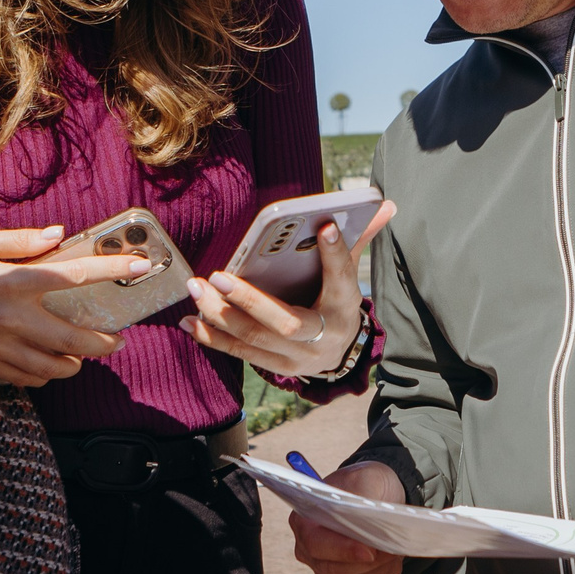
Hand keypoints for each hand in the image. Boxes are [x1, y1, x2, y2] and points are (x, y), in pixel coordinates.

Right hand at [0, 226, 145, 385]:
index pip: (74, 275)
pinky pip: (26, 380)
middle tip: (117, 338)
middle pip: (74, 339)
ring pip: (54, 368)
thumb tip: (60, 235)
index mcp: (11, 281)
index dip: (112, 270)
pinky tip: (48, 366)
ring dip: (75, 363)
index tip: (141, 267)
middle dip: (103, 342)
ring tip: (83, 354)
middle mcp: (11, 318)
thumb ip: (19, 241)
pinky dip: (44, 376)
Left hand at [187, 202, 394, 378]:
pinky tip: (189, 320)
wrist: (340, 354)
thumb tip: (385, 204)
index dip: (335, 255)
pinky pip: (241, 354)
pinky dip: (213, 338)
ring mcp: (299, 358)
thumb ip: (358, 240)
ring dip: (220, 316)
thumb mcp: (350, 273)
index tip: (326, 226)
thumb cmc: (337, 302)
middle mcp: (324, 337)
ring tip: (196, 289)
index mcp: (346, 306)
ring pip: (255, 340)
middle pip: (285, 322)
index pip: (342, 279)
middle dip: (249, 300)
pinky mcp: (278, 369)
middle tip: (218, 276)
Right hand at [289, 460, 409, 573]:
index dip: (342, 551)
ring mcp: (326, 570)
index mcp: (304, 522)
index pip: (316, 545)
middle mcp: (309, 551)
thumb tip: (368, 524)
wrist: (378, 495)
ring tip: (395, 551)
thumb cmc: (367, 484)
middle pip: (333, 570)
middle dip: (367, 563)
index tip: (370, 551)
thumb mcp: (364, 479)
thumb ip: (361, 500)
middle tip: (393, 549)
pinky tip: (393, 561)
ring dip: (378, 571)